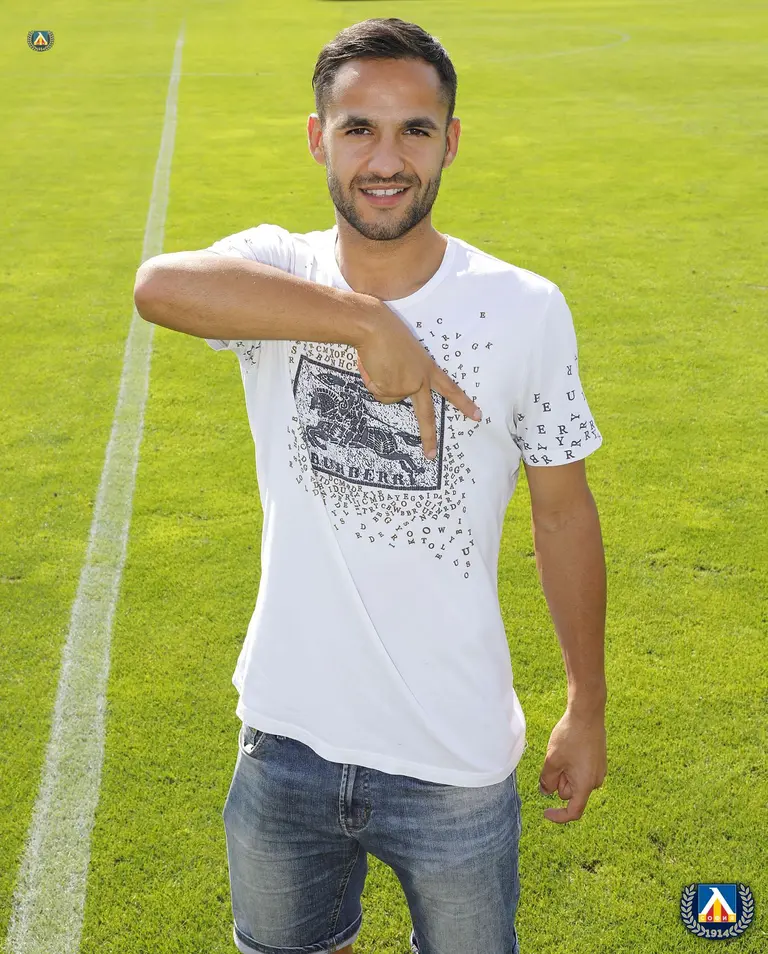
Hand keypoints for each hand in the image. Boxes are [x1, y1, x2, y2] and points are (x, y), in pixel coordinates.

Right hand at [355, 301, 481, 459]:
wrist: (374, 327)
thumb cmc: (388, 333)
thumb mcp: (406, 354)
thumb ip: (405, 373)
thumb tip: (390, 389)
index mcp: (429, 368)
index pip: (451, 389)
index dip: (464, 403)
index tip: (477, 416)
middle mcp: (420, 380)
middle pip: (426, 414)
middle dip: (428, 436)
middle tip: (430, 455)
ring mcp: (405, 386)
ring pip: (389, 397)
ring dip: (380, 382)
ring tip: (379, 362)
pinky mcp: (390, 388)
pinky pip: (377, 391)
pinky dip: (372, 380)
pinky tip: (373, 365)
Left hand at [538, 706, 606, 823]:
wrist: (587, 714)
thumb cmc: (570, 737)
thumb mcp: (552, 760)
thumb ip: (547, 780)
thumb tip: (545, 792)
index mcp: (585, 785)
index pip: (574, 811)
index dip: (559, 816)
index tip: (545, 813)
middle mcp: (595, 781)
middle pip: (570, 792)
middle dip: (559, 781)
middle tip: (554, 759)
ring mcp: (598, 770)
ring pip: (574, 780)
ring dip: (564, 772)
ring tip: (562, 751)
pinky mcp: (598, 761)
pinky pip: (580, 770)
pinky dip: (571, 765)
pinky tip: (569, 747)